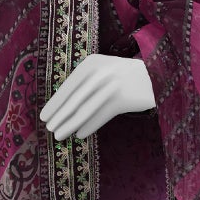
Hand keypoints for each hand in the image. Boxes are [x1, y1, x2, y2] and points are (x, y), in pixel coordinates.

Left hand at [40, 54, 154, 138]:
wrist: (155, 75)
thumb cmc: (123, 76)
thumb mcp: (102, 71)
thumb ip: (84, 85)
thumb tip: (62, 107)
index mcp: (90, 64)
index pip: (67, 87)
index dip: (55, 103)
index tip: (44, 116)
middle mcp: (99, 72)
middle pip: (74, 100)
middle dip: (59, 117)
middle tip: (49, 130)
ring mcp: (111, 85)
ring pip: (85, 110)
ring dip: (70, 125)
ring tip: (59, 135)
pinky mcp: (122, 99)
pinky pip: (101, 116)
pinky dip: (89, 126)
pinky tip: (80, 134)